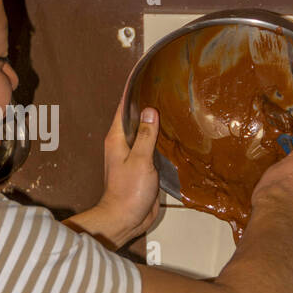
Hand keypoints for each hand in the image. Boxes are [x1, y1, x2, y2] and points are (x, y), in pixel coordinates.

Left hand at [93, 87, 161, 245]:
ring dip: (157, 123)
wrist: (126, 219)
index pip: (124, 107)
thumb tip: (150, 111)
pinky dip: (161, 140)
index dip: (133, 90)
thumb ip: (146, 136)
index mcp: (117, 139)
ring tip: (174, 106)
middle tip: (166, 87)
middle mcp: (123, 144)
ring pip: (145, 133)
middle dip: (148, 104)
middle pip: (136, 118)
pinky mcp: (143, 167)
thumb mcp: (140, 161)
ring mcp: (133, 156)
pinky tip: (175, 135)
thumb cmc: (128, 192)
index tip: (143, 73)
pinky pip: (152, 148)